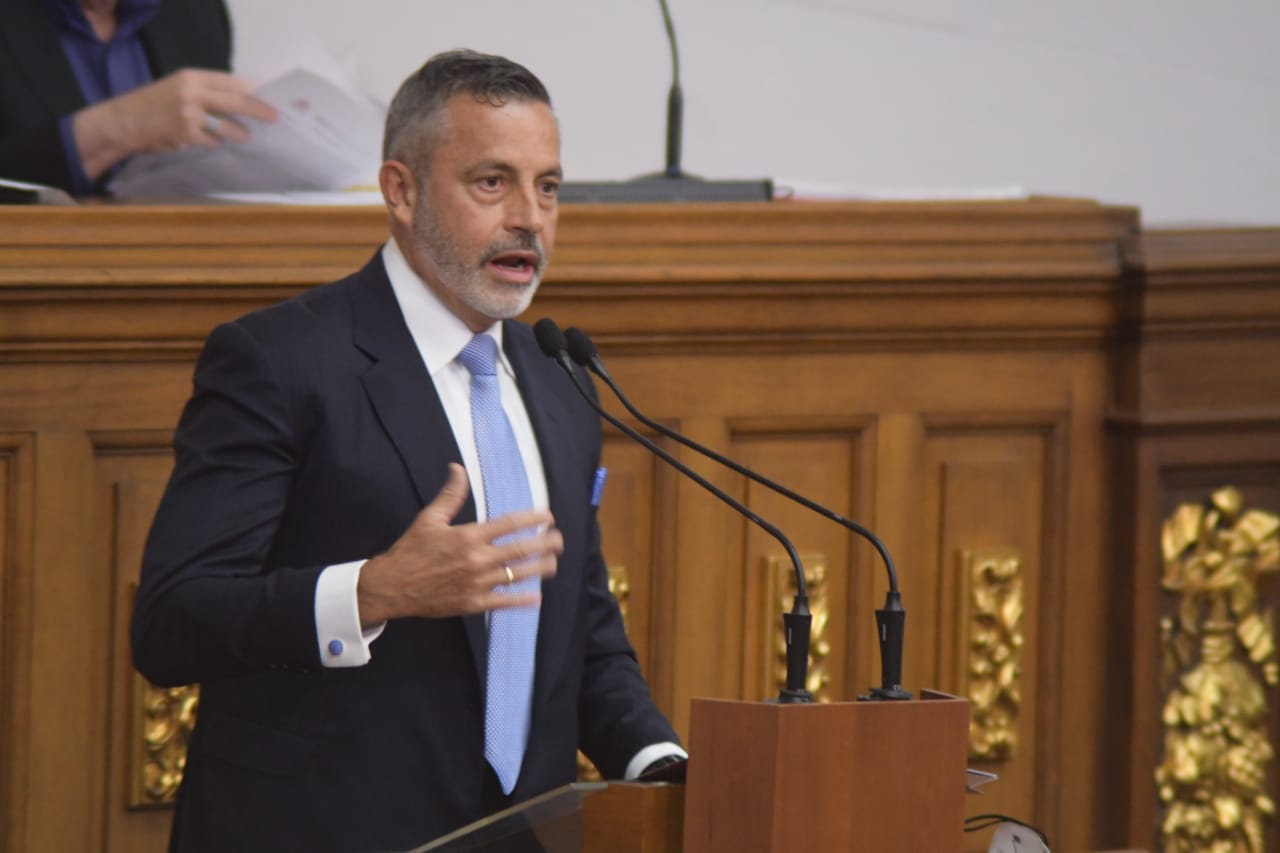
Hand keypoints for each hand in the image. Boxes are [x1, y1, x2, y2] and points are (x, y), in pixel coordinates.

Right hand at [71, 68, 279, 180]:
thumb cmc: (150, 104)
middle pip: (235, 101)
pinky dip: (215, 142)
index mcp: (190, 77)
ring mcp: (190, 115)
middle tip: (274, 116)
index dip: (250, 88)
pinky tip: (215, 142)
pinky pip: (211, 141)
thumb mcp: (176, 87)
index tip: (265, 94)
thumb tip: (238, 98)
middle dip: (257, 109)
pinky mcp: (186, 135)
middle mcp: (192, 93)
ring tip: (246, 135)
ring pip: (226, 125)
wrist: (121, 123)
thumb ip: (203, 91)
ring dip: (239, 132)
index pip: (229, 81)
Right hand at [356, 463, 562, 626]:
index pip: (509, 524)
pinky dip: (521, 601)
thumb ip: (450, 496)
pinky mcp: (473, 603)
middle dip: (543, 544)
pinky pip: (503, 602)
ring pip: (516, 575)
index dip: (532, 519)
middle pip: (520, 550)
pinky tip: (536, 598)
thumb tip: (458, 468)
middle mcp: (477, 559)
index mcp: (468, 536)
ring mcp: (477, 583)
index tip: (547, 516)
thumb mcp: (429, 519)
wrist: (392, 586)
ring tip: (554, 563)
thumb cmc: (411, 551)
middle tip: (559, 539)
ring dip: (539, 569)